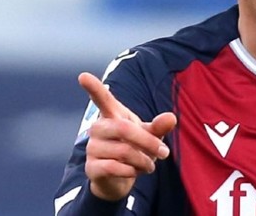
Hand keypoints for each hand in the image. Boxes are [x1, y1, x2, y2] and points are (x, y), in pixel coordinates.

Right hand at [77, 72, 176, 201]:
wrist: (120, 179)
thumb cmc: (135, 149)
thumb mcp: (149, 136)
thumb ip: (159, 126)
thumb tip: (171, 117)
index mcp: (112, 115)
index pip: (102, 99)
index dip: (94, 87)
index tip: (83, 76)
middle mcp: (98, 128)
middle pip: (124, 129)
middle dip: (148, 142)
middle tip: (164, 152)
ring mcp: (92, 148)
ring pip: (123, 151)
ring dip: (143, 161)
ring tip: (149, 165)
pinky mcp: (91, 167)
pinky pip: (114, 167)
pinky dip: (131, 172)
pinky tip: (134, 172)